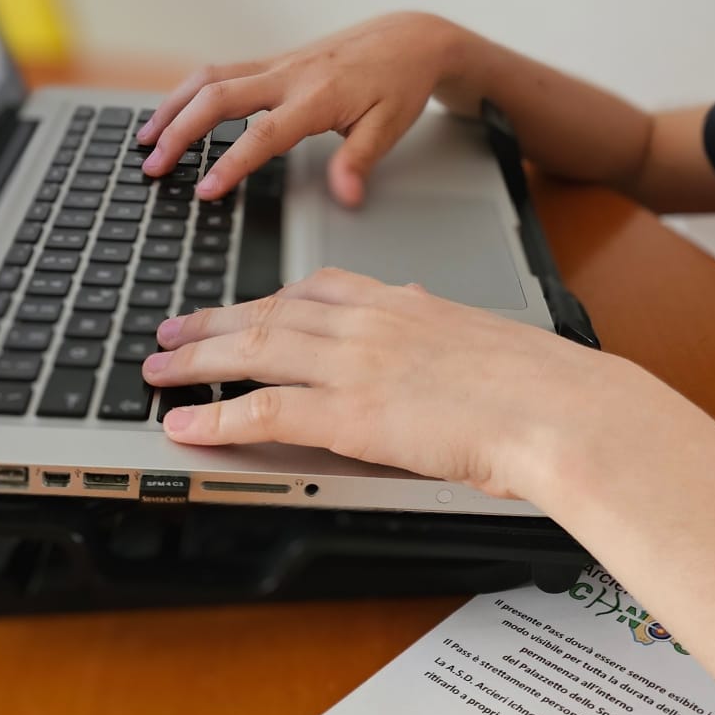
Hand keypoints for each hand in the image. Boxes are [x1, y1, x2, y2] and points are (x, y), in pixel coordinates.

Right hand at [134, 12, 469, 207]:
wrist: (409, 38)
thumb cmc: (399, 83)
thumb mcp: (390, 127)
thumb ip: (360, 161)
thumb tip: (346, 197)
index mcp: (317, 95)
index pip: (264, 133)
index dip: (231, 163)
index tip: (205, 190)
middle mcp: (289, 74)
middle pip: (217, 96)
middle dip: (179, 131)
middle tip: (152, 165)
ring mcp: (276, 63)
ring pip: (209, 77)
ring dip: (173, 106)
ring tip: (145, 139)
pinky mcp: (272, 59)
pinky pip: (220, 71)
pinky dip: (189, 92)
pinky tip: (173, 113)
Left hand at [141, 266, 635, 501]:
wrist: (556, 407)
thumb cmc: (539, 385)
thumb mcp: (484, 338)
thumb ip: (444, 328)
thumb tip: (433, 321)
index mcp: (403, 302)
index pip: (319, 289)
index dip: (269, 299)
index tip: (242, 305)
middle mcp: (368, 322)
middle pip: (269, 313)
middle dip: (213, 322)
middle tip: (171, 332)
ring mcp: (353, 365)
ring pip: (252, 350)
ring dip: (196, 360)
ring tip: (157, 370)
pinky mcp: (348, 414)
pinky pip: (262, 411)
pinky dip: (216, 417)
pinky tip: (186, 425)